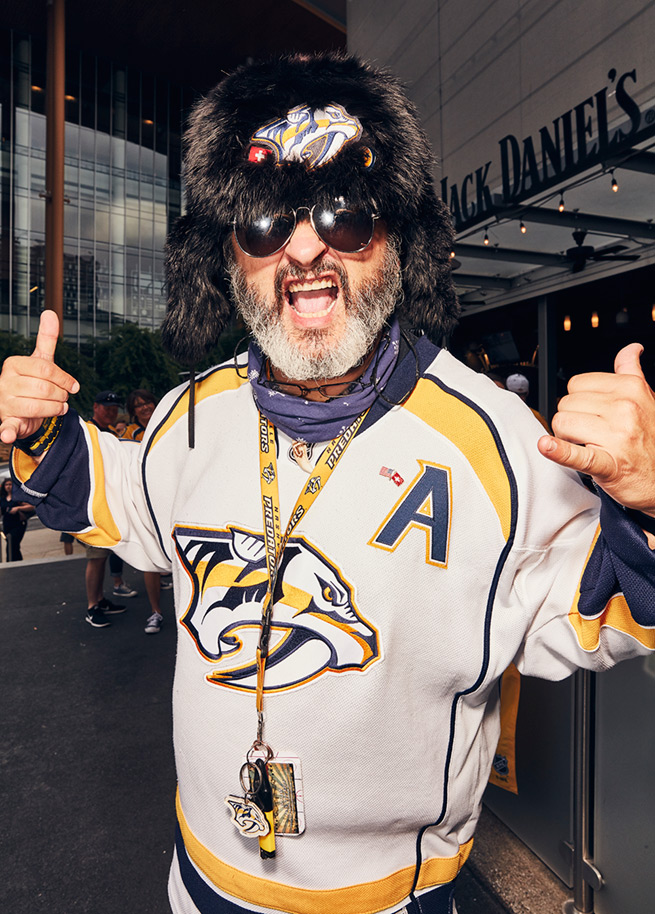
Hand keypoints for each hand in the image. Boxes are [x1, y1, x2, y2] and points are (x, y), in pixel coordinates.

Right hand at [0, 310, 78, 443]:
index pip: (46, 368)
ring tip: (58, 407)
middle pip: (44, 388)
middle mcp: (5, 382)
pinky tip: (8, 434)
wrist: (21, 408)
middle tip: (63, 397)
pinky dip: (8, 431)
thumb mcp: (40, 361)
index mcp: (13, 364)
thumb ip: (46, 339)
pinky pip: (7, 426)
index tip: (74, 386)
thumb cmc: (32, 382)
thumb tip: (50, 313)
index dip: (65, 378)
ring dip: (55, 409)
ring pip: (39, 406)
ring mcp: (4, 402)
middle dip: (61, 394)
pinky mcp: (7, 421)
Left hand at [538, 343, 654, 513]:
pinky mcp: (608, 463)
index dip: (578, 400)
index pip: (577, 383)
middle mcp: (624, 408)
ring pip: (562, 423)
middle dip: (571, 418)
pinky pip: (575, 454)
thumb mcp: (648, 399)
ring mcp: (616, 436)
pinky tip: (547, 446)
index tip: (590, 412)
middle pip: (566, 403)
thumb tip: (631, 349)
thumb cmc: (651, 440)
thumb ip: (632, 372)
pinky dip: (559, 451)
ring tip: (587, 444)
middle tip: (589, 432)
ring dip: (567, 436)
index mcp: (631, 388)